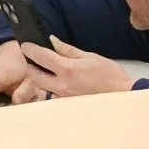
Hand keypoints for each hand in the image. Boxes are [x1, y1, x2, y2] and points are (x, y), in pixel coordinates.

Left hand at [21, 38, 135, 97]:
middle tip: (30, 59)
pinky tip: (59, 84)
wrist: (123, 97)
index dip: (30, 49)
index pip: (41, 56)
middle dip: (30, 66)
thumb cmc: (111, 77)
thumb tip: (53, 41)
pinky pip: (55, 96)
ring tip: (45, 71)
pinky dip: (53, 89)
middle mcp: (63, 86)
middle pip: (36, 76)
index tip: (24, 45)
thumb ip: (68, 50)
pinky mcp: (70, 106)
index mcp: (67, 69)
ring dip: (41, 79)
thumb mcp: (89, 56)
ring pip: (44, 88)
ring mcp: (65, 98)